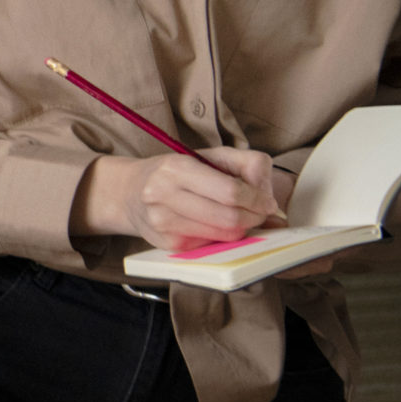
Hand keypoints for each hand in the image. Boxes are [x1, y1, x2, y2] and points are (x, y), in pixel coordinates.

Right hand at [88, 150, 284, 248]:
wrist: (129, 192)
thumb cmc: (177, 173)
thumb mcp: (210, 156)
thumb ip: (248, 165)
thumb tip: (271, 200)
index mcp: (176, 167)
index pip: (231, 192)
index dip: (258, 199)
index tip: (267, 202)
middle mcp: (163, 194)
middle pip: (230, 217)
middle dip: (255, 217)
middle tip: (259, 213)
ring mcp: (162, 222)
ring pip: (224, 235)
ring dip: (242, 229)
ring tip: (239, 217)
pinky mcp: (167, 244)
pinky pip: (212, 246)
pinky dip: (222, 237)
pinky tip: (215, 226)